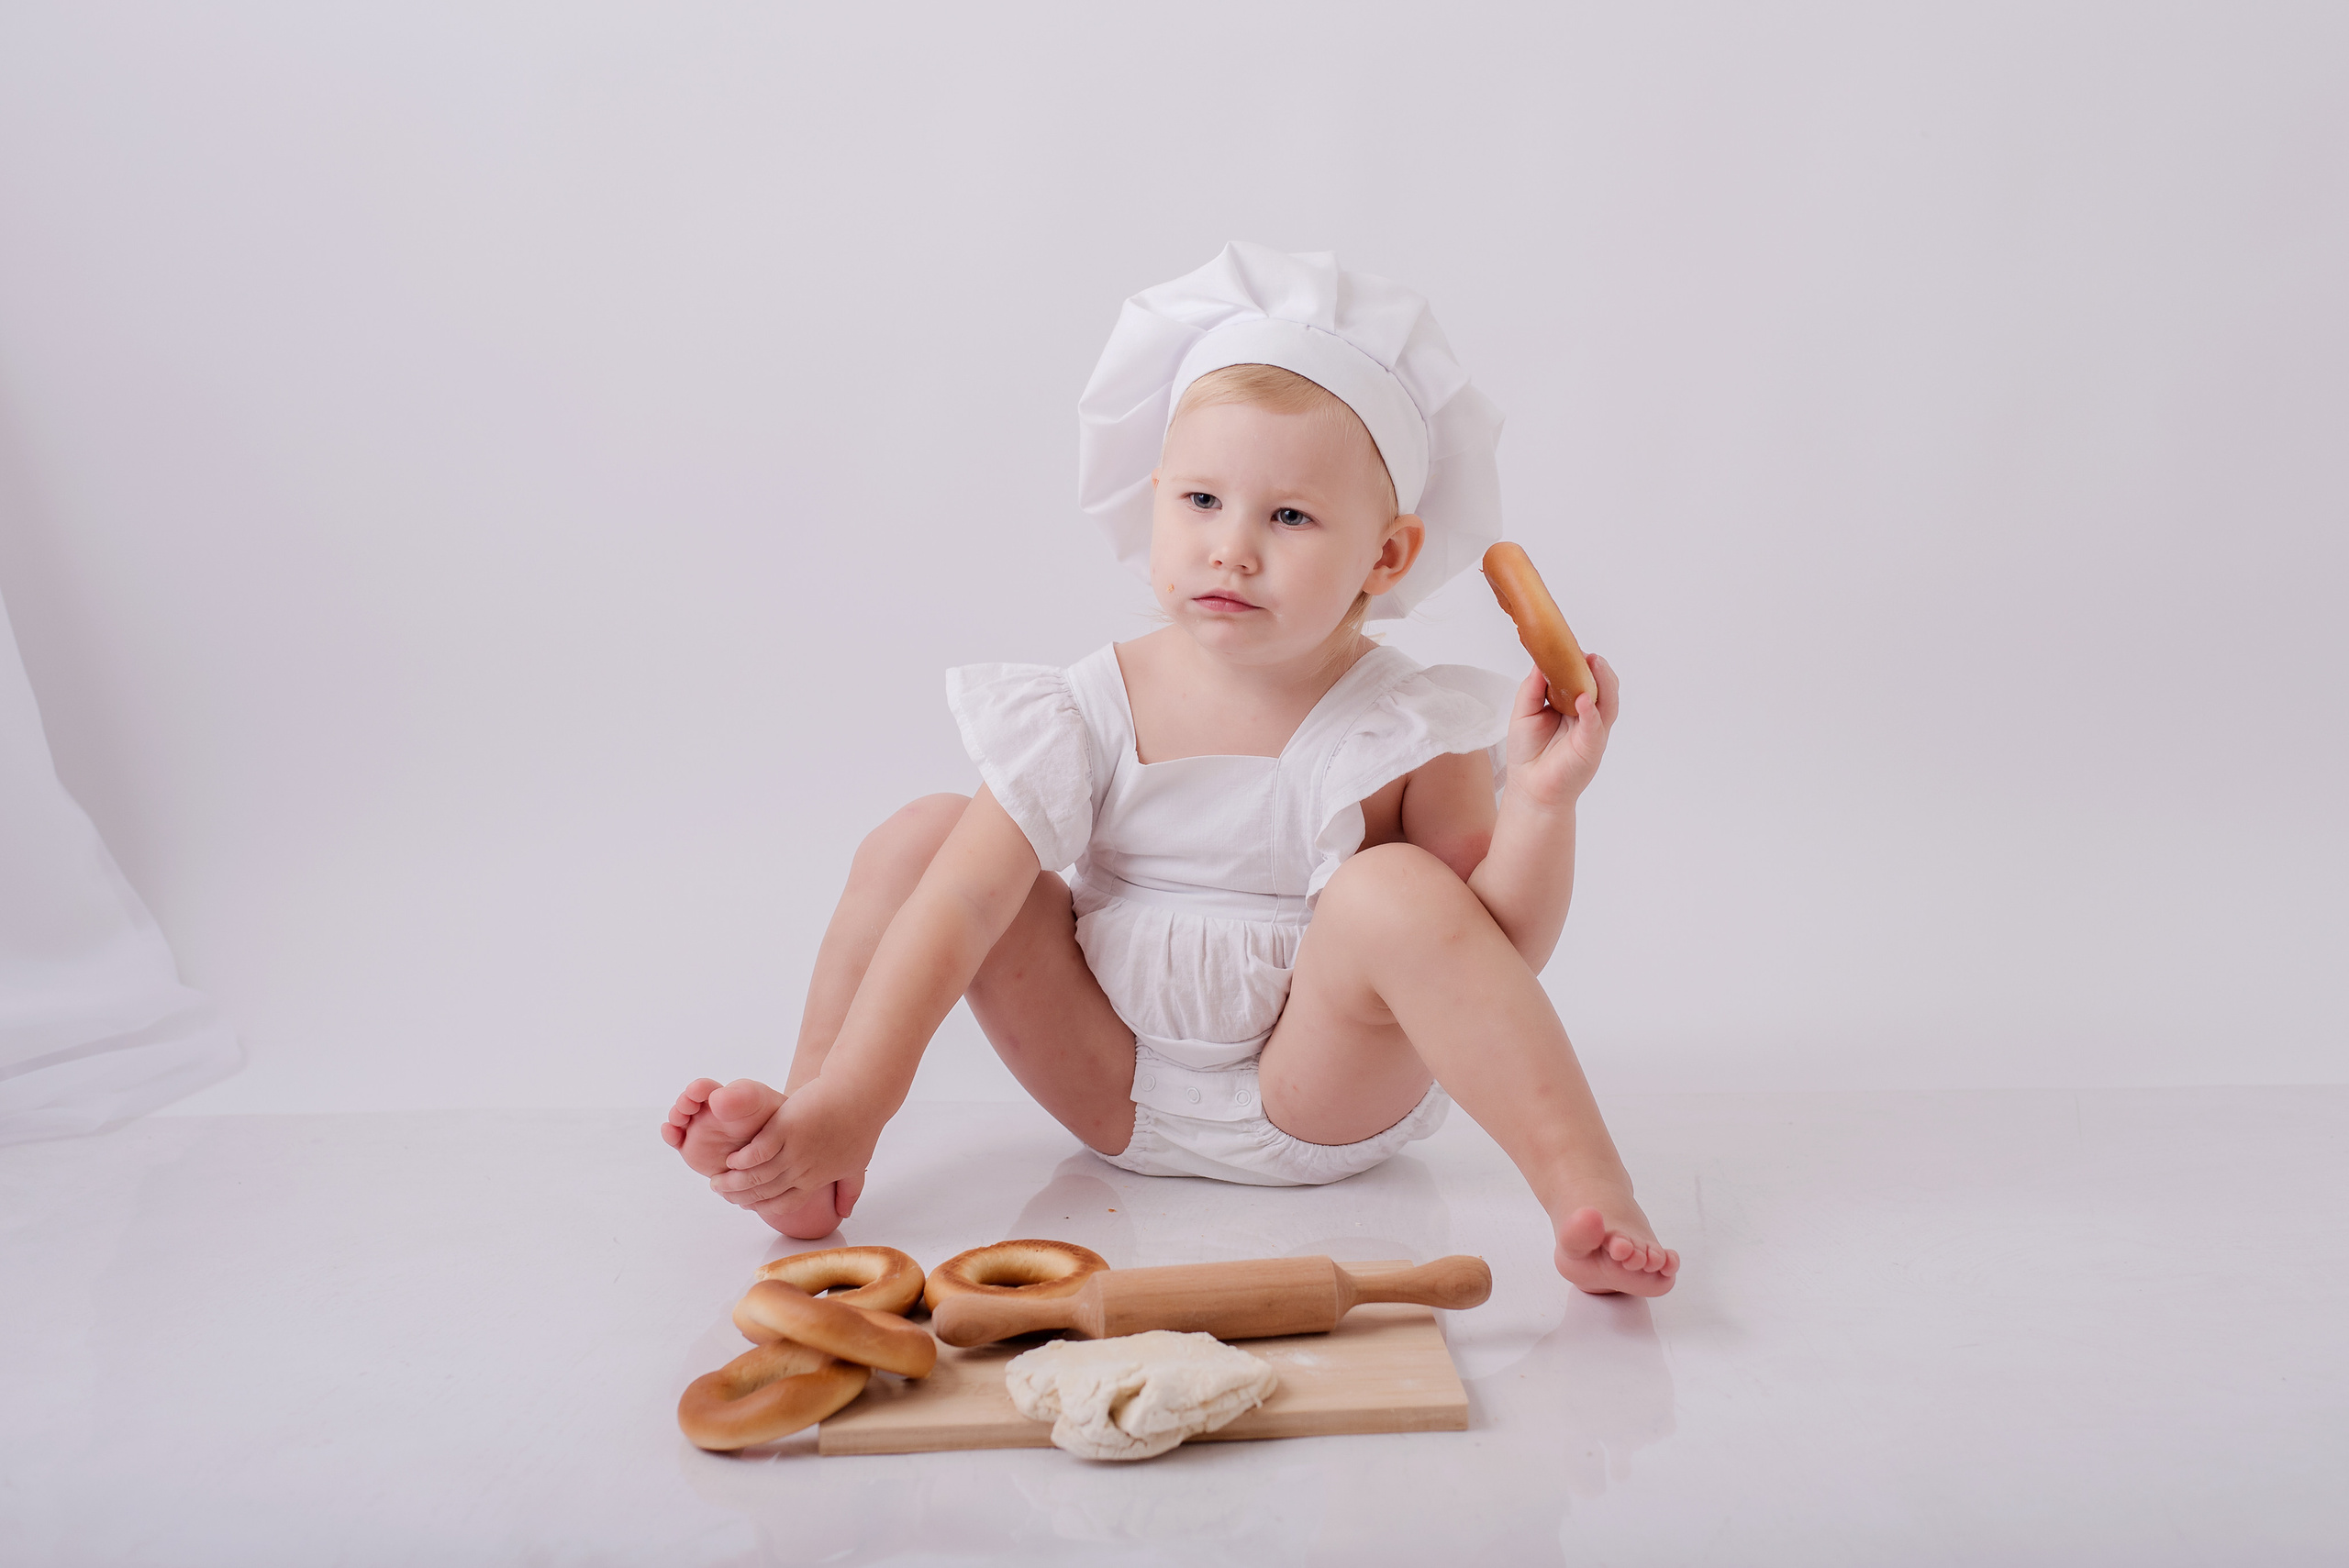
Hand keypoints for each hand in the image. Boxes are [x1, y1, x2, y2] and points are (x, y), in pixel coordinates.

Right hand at [705, 1077, 878, 1214]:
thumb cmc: (861, 1124)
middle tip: (721, 1192)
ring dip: (734, 1181)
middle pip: (764, 1192)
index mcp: (816, 1179)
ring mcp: (794, 1150)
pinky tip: (731, 1159)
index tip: (746, 1204)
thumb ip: (849, 1191)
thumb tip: (845, 1213)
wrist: (861, 1093)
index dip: (762, 1207)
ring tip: (717, 1180)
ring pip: (757, 1175)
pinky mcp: (786, 1127)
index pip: (784, 1203)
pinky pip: (758, 1150)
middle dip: (739, 1196)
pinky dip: (743, 1158)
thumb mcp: (858, 1164)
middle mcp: (803, 1170)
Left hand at [1502, 653, 1618, 811]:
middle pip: (1601, 686)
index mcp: (1572, 705)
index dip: (1580, 662)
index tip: (1571, 645)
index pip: (1582, 678)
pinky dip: (1592, 711)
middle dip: (1597, 668)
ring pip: (1607, 702)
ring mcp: (1592, 731)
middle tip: (1587, 653)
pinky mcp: (1591, 747)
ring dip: (1603, 682)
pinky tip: (1584, 698)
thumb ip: (1533, 686)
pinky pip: (1595, 725)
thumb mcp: (1525, 711)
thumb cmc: (1528, 752)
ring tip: (1594, 663)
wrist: (1531, 789)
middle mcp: (1587, 716)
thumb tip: (1540, 660)